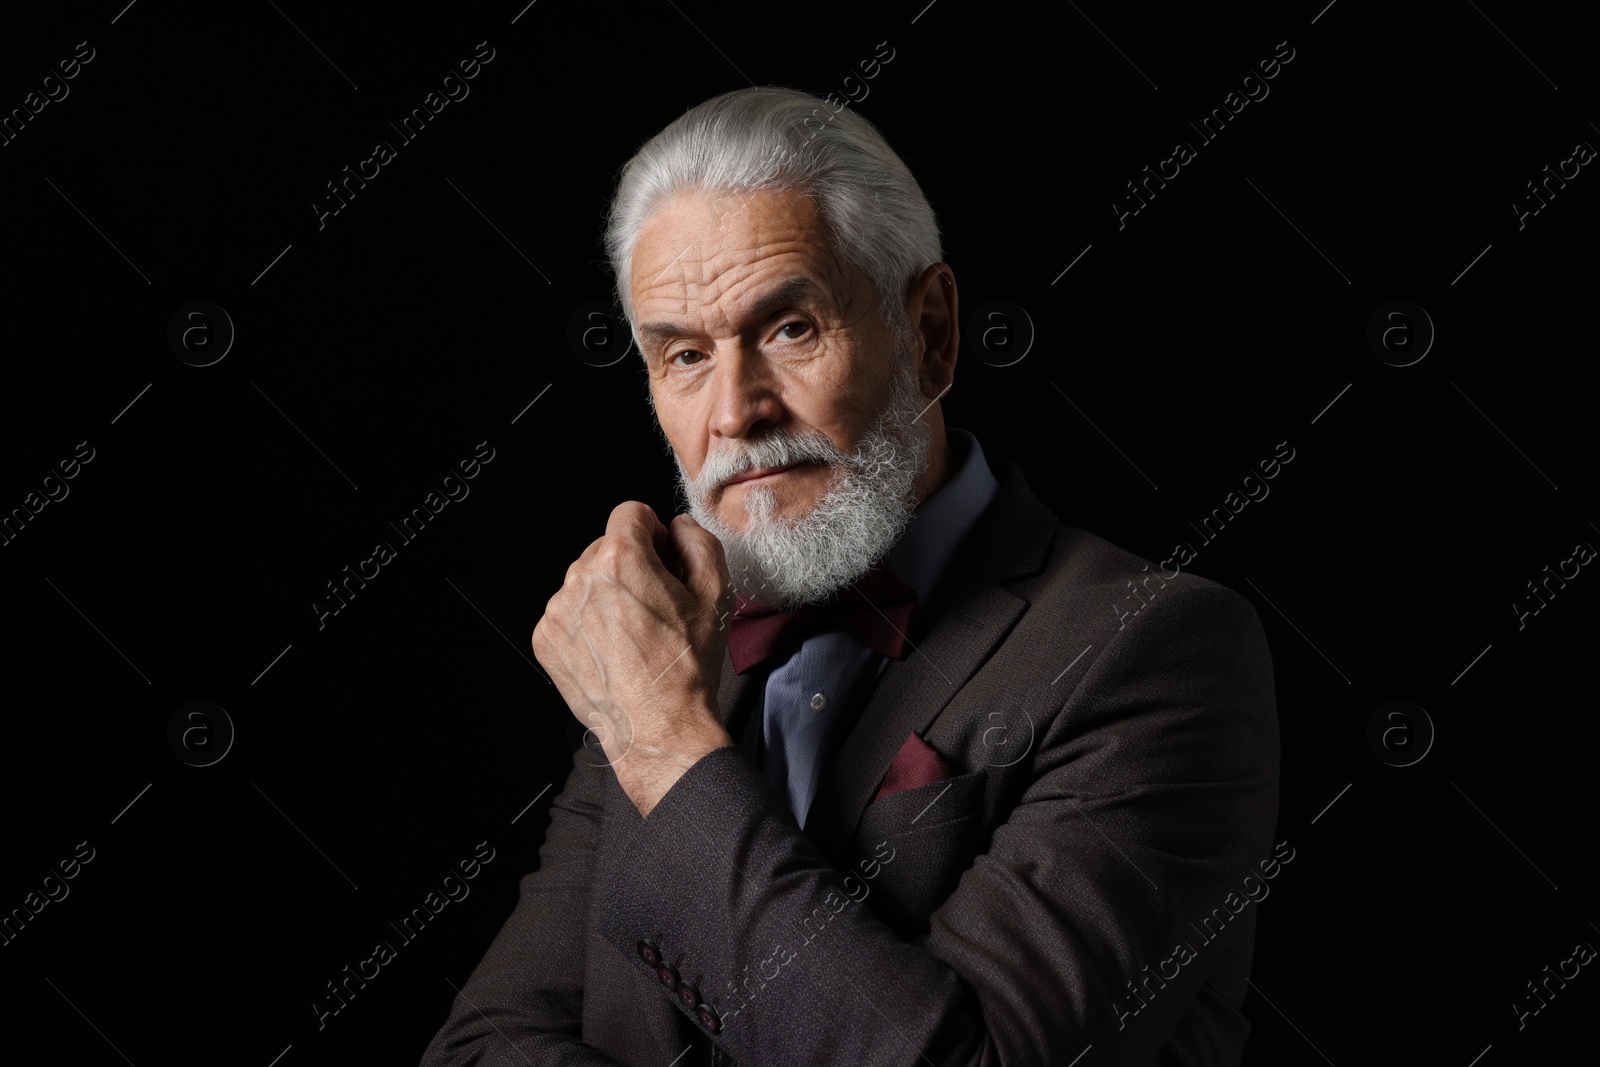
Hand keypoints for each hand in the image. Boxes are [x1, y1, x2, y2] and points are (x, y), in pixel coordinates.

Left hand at [532, 503, 733, 815]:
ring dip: (608, 594)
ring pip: (586, 581)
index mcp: (621, 560)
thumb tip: (678, 527)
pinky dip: (588, 623)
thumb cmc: (687, 668)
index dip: (654, 532)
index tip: (663, 558)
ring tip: (634, 633)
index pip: (630, 513)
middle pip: (606, 547)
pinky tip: (613, 650)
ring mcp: (557, 611)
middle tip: (655, 604)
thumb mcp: (716, 596)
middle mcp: (580, 579)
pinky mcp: (546, 639)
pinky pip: (569, 613)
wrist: (659, 729)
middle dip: (631, 565)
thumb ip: (699, 543)